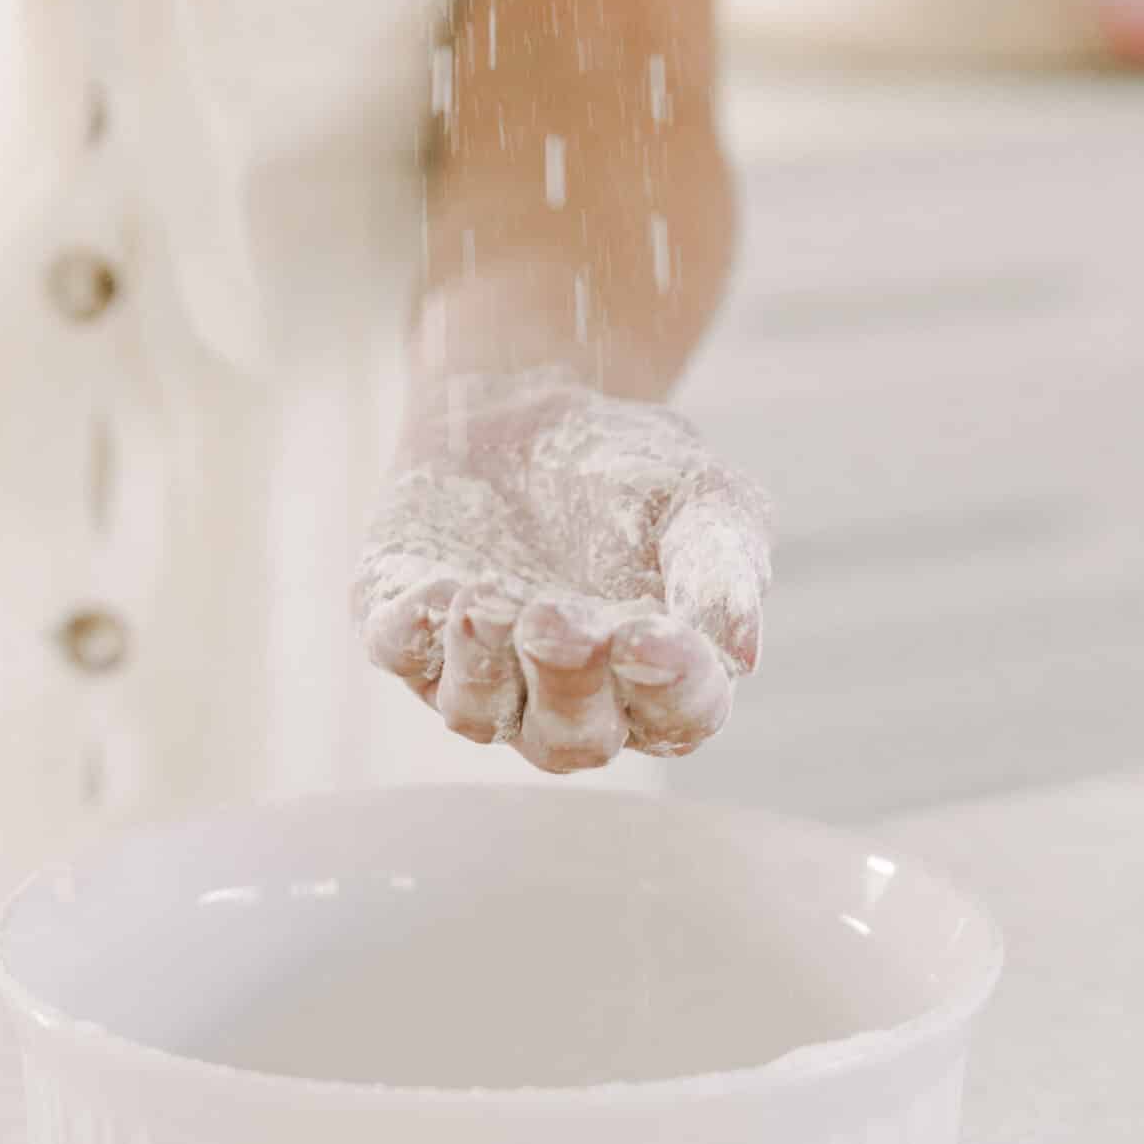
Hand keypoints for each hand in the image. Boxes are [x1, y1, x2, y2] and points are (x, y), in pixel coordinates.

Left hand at [355, 370, 771, 773]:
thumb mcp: (702, 494)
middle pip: (571, 737)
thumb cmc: (635, 469)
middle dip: (565, 683)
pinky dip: (415, 630)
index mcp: (656, 680)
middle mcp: (568, 697)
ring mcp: (483, 672)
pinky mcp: (408, 630)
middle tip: (559, 618)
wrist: (531, 406)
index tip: (654, 636)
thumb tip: (740, 649)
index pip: (675, 715)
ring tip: (488, 600)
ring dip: (485, 666)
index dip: (668, 686)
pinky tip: (436, 590)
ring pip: (478, 712)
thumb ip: (723, 564)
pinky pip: (403, 652)